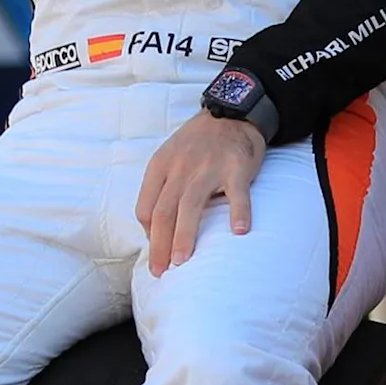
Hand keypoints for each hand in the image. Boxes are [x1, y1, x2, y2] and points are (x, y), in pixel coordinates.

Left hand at [136, 114, 265, 276]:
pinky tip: (239, 231)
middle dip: (160, 245)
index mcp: (160, 166)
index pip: (145, 207)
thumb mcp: (170, 157)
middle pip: (163, 211)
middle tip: (161, 271)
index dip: (149, 234)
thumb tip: (155, 229)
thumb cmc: (198, 142)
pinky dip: (239, 212)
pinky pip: (237, 193)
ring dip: (185, 235)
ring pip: (191, 205)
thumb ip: (162, 187)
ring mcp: (208, 167)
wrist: (232, 113)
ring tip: (183, 261)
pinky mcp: (236, 167)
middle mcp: (181, 167)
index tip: (158, 252)